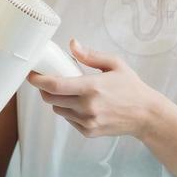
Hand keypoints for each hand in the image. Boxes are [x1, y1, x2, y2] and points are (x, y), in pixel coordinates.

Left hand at [26, 39, 161, 138]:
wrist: (146, 115)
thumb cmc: (131, 87)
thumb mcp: (115, 64)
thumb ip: (91, 55)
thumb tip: (72, 44)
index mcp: (92, 87)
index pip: (55, 85)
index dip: (38, 80)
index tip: (31, 74)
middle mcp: (87, 106)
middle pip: (51, 99)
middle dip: (44, 89)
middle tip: (47, 80)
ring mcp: (87, 121)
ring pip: (58, 110)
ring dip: (57, 100)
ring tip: (68, 91)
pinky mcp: (88, 131)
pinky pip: (69, 119)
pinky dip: (69, 111)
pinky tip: (81, 104)